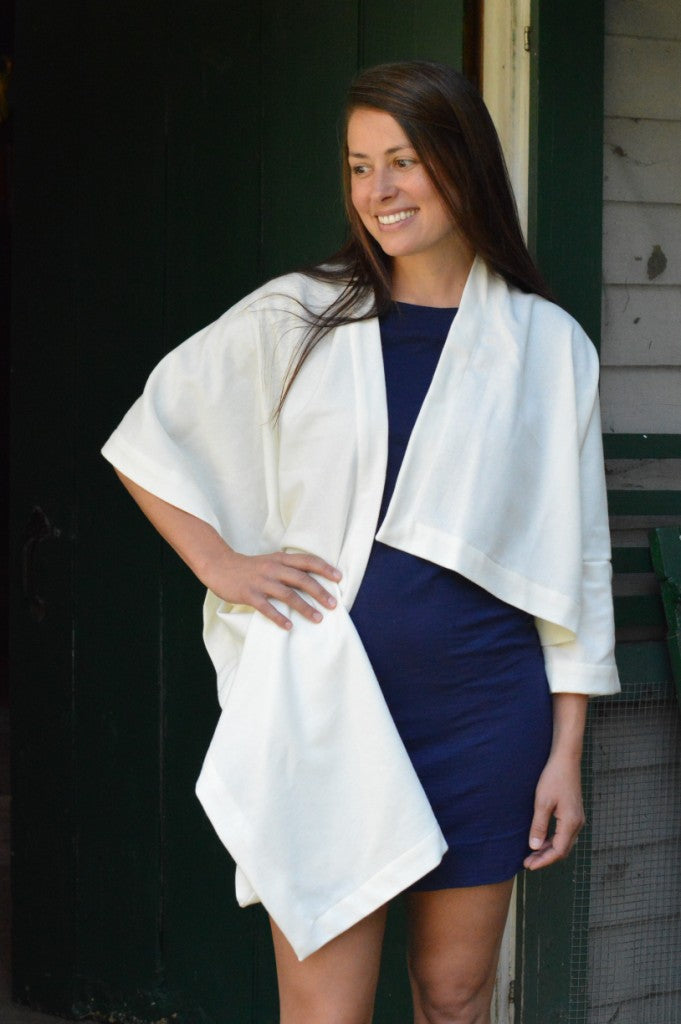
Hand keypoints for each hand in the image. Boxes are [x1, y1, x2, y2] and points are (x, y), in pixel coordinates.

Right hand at [211, 549, 341, 630]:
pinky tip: (289, 626)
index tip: (339, 578)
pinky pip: (266, 607)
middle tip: (334, 605)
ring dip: (304, 607)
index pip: (307, 561)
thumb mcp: (270, 561)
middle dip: (319, 592)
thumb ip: (288, 568)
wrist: (220, 566)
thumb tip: (311, 581)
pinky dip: (279, 617)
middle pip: (301, 579)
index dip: (324, 568)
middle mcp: (273, 569)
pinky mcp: (249, 594)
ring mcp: (261, 581)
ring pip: (287, 594)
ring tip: (318, 618)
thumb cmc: (249, 567)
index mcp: (280, 559)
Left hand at [523, 751, 584, 870]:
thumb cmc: (553, 778)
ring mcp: (577, 819)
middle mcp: (577, 824)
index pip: (558, 851)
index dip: (543, 860)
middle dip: (545, 858)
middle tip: (527, 863)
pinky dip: (552, 840)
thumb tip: (534, 847)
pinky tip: (541, 840)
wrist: (566, 760)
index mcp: (571, 823)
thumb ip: (539, 826)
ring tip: (531, 854)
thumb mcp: (542, 802)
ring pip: (563, 843)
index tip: (528, 865)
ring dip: (548, 850)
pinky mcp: (573, 814)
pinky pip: (563, 834)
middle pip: (562, 850)